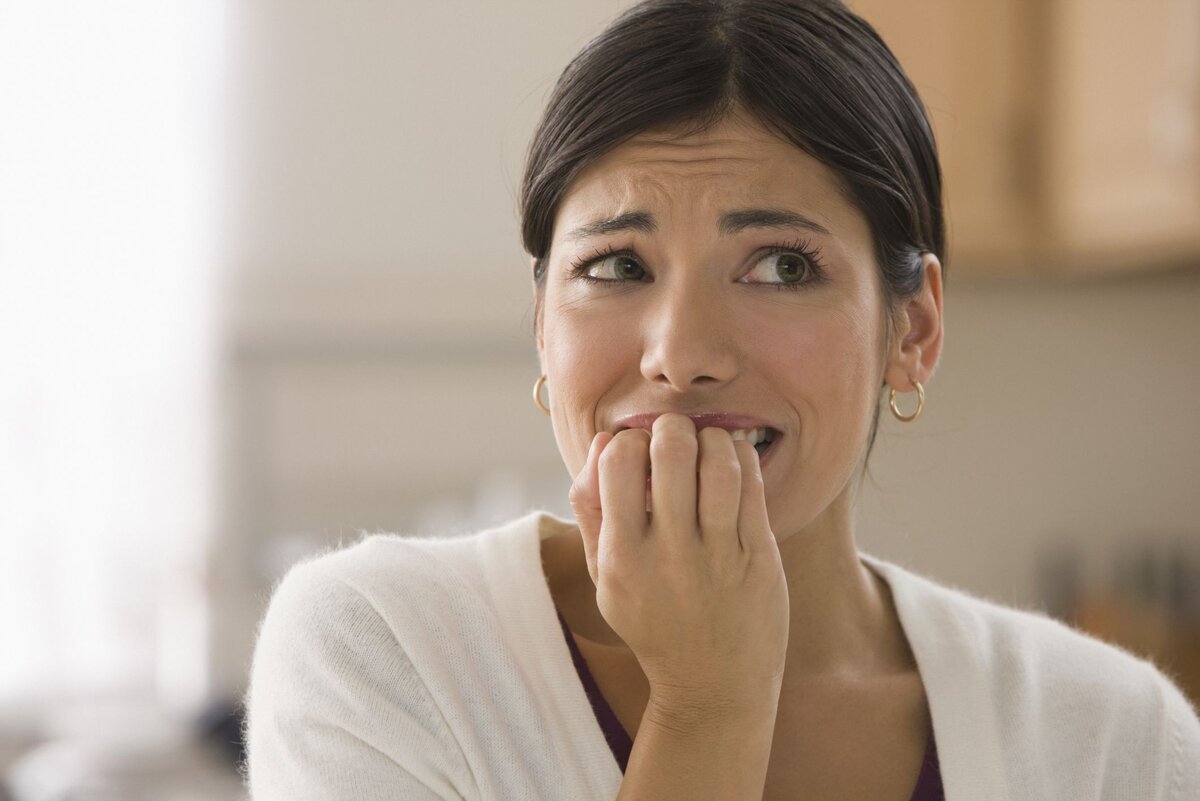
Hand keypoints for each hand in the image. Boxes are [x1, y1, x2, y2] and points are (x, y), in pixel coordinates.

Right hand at [568, 413, 789, 712]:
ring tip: (707, 445)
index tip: (637, 452)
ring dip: (712, 438)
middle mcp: (669, 554)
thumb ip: (590, 510)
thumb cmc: (653, 621)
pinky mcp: (759, 557)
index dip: (627, 440)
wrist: (713, 687)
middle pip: (670, 448)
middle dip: (673, 427)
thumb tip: (603, 441)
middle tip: (676, 438)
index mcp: (621, 556)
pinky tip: (733, 459)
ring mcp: (718, 556)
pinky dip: (741, 456)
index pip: (616, 459)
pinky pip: (752, 484)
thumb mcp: (604, 576)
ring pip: (718, 461)